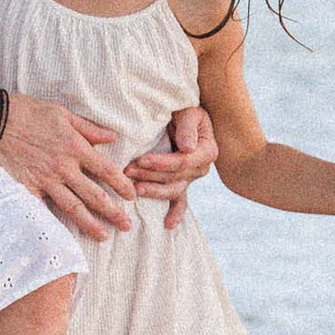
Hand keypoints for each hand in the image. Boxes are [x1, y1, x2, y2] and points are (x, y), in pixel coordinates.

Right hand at [0, 91, 137, 239]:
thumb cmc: (28, 112)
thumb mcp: (62, 113)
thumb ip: (88, 128)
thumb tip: (112, 138)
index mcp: (75, 147)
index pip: (106, 170)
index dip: (121, 185)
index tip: (132, 196)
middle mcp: (63, 167)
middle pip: (94, 195)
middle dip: (113, 212)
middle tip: (127, 225)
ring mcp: (45, 180)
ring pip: (72, 207)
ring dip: (90, 223)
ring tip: (103, 237)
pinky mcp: (26, 188)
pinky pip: (42, 210)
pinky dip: (52, 224)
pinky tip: (62, 237)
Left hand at [124, 105, 218, 229]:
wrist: (184, 114)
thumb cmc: (185, 109)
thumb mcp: (189, 111)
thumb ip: (187, 127)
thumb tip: (187, 147)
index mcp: (207, 151)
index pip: (182, 162)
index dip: (161, 163)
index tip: (141, 160)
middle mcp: (201, 168)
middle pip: (174, 177)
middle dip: (150, 176)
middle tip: (127, 172)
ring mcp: (191, 178)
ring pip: (172, 190)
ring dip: (152, 191)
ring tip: (134, 190)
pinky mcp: (182, 183)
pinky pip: (180, 201)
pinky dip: (176, 214)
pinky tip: (168, 225)